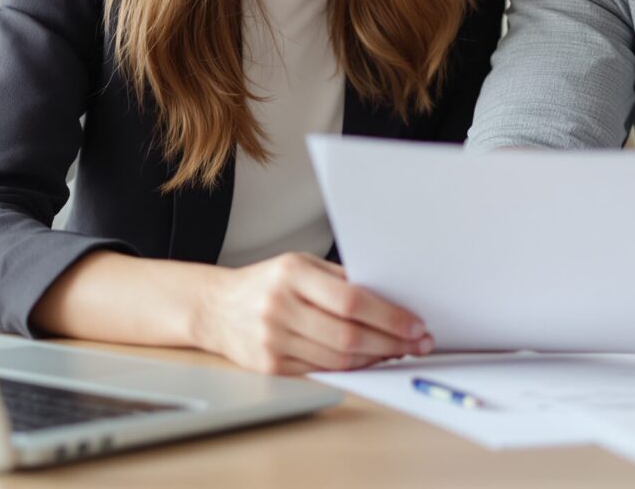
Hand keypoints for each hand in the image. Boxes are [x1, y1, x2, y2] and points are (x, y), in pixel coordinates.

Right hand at [193, 253, 432, 374]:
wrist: (216, 307)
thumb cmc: (267, 282)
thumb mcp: (301, 265)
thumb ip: (341, 278)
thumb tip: (392, 297)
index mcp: (291, 274)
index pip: (351, 301)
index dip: (389, 316)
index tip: (415, 324)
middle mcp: (279, 307)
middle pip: (348, 334)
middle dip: (391, 341)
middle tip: (417, 343)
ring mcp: (273, 340)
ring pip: (338, 357)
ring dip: (376, 357)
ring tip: (399, 351)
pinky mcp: (271, 367)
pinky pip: (322, 370)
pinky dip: (352, 367)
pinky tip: (368, 360)